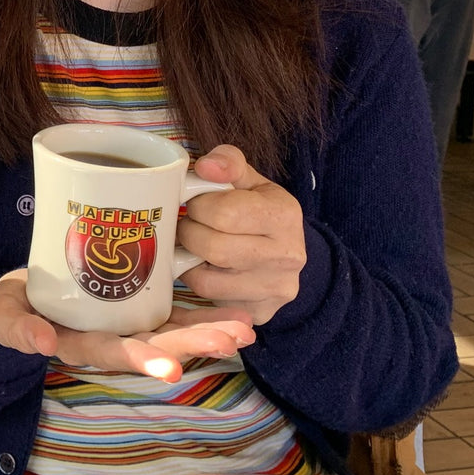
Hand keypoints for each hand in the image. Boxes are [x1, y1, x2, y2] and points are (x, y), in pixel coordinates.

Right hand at [0, 269, 254, 383]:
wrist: (22, 295)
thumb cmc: (11, 306)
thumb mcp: (3, 314)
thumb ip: (15, 327)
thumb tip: (42, 344)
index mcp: (77, 344)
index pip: (112, 353)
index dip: (140, 359)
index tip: (171, 368)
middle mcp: (110, 340)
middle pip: (155, 345)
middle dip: (193, 344)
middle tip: (232, 340)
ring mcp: (126, 325)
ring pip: (172, 332)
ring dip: (209, 332)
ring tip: (246, 329)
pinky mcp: (137, 306)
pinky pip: (175, 314)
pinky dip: (205, 314)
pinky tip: (239, 313)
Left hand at [177, 145, 307, 325]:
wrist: (285, 251)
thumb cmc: (258, 209)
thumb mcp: (249, 179)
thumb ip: (228, 162)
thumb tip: (204, 167)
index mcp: (284, 215)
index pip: (224, 213)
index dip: (198, 206)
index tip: (195, 203)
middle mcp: (286, 256)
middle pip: (214, 248)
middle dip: (189, 233)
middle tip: (187, 225)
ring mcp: (275, 289)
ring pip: (207, 281)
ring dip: (188, 261)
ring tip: (192, 246)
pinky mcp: (260, 312)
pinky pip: (211, 302)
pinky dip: (198, 283)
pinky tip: (203, 267)